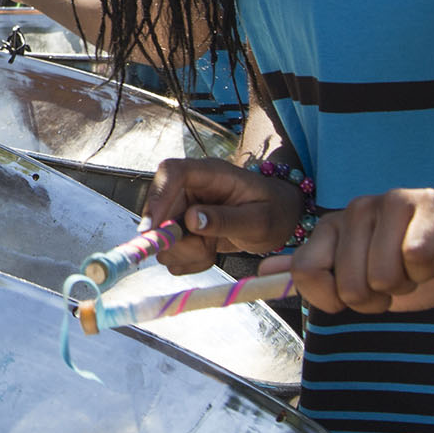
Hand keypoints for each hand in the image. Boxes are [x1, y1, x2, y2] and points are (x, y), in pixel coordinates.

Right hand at [139, 158, 304, 274]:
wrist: (279, 218)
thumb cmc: (274, 211)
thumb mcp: (260, 219)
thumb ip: (227, 219)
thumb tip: (191, 220)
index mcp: (209, 173)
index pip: (171, 172)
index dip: (157, 197)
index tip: (154, 228)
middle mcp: (190, 188)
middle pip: (160, 211)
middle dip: (178, 239)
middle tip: (205, 249)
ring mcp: (183, 209)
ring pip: (162, 237)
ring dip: (186, 252)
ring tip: (213, 248)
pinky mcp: (182, 229)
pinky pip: (171, 252)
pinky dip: (189, 260)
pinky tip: (209, 252)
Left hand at [260, 188, 433, 314]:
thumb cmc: (417, 266)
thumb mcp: (361, 278)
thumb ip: (314, 275)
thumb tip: (262, 273)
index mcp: (335, 225)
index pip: (305, 271)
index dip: (331, 299)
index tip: (355, 297)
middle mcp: (358, 208)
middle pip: (347, 283)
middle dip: (377, 299)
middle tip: (397, 282)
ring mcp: (395, 202)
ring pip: (382, 274)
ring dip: (405, 286)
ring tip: (416, 269)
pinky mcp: (433, 207)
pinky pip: (415, 257)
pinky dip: (428, 272)